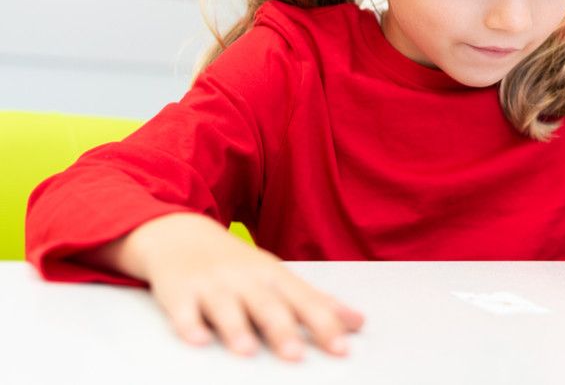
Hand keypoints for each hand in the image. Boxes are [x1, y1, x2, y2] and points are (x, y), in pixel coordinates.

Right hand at [93, 212, 363, 360]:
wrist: (182, 234)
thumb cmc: (238, 264)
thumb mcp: (279, 277)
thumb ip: (316, 302)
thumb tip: (358, 322)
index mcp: (275, 277)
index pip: (305, 302)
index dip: (324, 325)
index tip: (341, 348)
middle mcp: (246, 279)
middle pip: (268, 305)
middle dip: (283, 330)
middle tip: (296, 356)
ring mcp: (212, 285)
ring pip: (226, 308)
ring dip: (237, 329)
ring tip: (247, 351)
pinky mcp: (179, 292)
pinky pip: (182, 310)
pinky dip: (189, 325)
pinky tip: (197, 340)